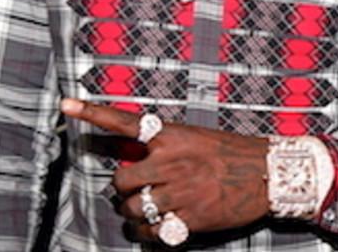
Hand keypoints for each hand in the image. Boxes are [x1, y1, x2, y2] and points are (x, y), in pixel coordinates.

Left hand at [61, 98, 271, 242]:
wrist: (271, 174)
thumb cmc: (234, 154)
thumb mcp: (197, 138)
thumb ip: (165, 148)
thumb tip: (133, 161)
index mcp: (173, 136)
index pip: (126, 122)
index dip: (93, 113)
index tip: (66, 104)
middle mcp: (173, 162)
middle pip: (121, 181)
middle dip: (122, 190)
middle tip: (135, 190)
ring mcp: (181, 192)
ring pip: (132, 210)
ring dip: (134, 214)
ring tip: (147, 209)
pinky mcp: (191, 219)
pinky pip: (152, 233)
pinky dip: (148, 234)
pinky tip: (156, 228)